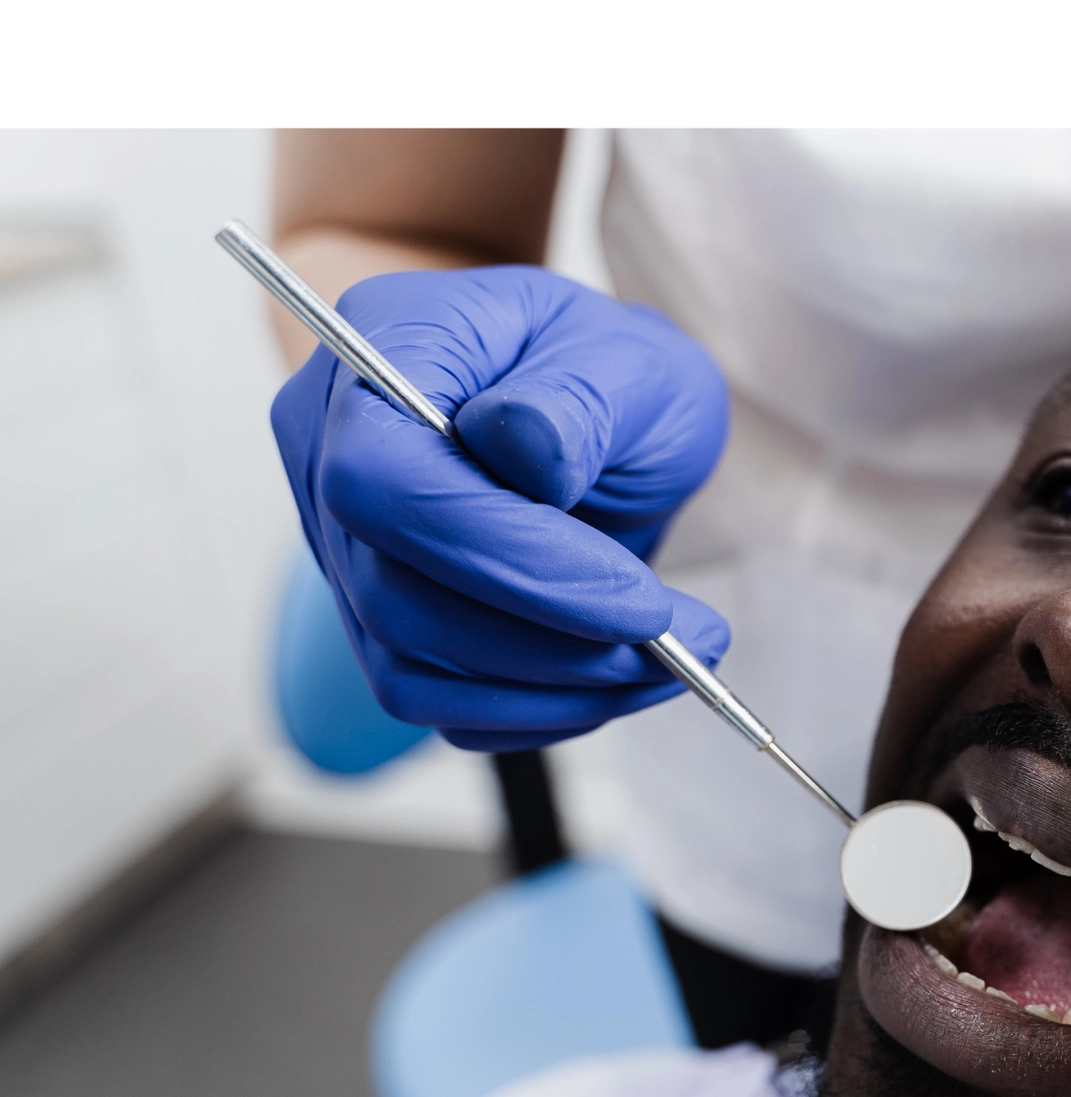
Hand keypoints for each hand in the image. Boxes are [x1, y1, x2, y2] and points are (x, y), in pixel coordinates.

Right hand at [271, 266, 731, 751]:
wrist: (590, 409)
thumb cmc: (605, 371)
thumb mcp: (631, 358)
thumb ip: (578, 398)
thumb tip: (528, 450)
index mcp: (379, 351)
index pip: (386, 484)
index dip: (509, 558)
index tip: (640, 602)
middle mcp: (328, 453)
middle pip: (395, 597)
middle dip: (554, 642)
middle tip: (680, 645)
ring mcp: (344, 548)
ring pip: (413, 670)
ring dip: (557, 689)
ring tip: (668, 660)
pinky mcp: (379, 624)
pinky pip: (439, 705)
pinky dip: (540, 709)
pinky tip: (618, 677)